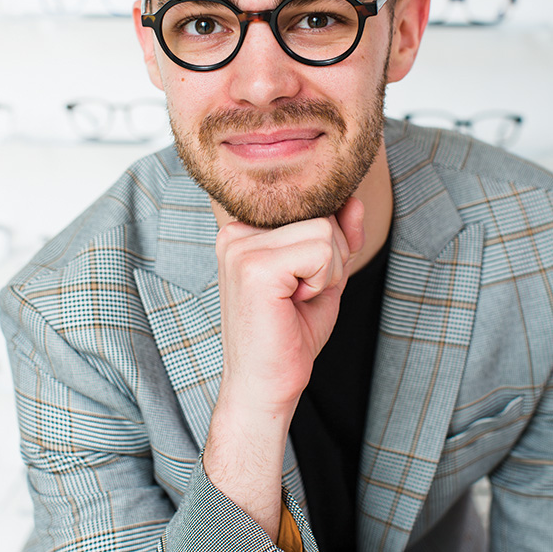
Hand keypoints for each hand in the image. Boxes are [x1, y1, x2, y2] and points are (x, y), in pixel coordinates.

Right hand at [215, 196, 364, 412]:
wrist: (264, 388)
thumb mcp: (324, 276)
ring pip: (325, 231)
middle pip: (321, 216)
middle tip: (298, 297)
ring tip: (294, 301)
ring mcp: (241, 246)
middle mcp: (235, 230)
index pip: (312, 209)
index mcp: (244, 230)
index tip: (303, 284)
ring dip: (328, 274)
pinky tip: (293, 304)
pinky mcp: (255, 266)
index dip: (330, 248)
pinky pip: (322, 251)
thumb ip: (338, 236)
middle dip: (332, 261)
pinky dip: (323, 283)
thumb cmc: (289, 337)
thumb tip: (353, 199)